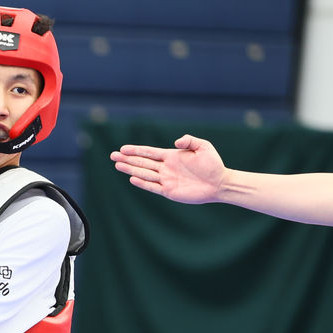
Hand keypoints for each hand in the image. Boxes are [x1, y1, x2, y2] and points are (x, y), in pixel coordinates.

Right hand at [109, 134, 227, 203]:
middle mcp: (166, 168)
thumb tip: (176, 142)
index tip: (123, 149)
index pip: (149, 152)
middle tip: (113, 156)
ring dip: (131, 170)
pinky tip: (132, 179)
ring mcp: (166, 180)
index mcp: (171, 156)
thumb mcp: (203, 146)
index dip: (136, 150)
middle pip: (142, 163)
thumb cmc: (213, 164)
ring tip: (117, 165)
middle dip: (127, 159)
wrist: (219, 183)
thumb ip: (189, 141)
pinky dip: (143, 183)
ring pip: (144, 174)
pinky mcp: (169, 191)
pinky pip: (153, 187)